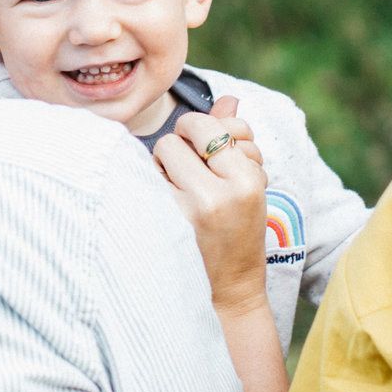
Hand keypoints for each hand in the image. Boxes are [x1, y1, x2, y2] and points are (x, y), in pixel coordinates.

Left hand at [154, 97, 287, 391]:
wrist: (228, 293)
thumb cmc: (236, 233)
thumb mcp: (247, 186)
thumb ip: (236, 139)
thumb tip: (228, 98)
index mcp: (248, 178)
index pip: (207, 124)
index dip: (198, 133)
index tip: (203, 154)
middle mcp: (221, 192)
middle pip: (177, 136)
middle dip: (178, 149)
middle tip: (188, 176)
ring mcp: (190, 210)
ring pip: (157, 156)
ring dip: (161, 168)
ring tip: (178, 195)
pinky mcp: (165, 225)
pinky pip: (144, 180)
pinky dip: (148, 187)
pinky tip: (162, 209)